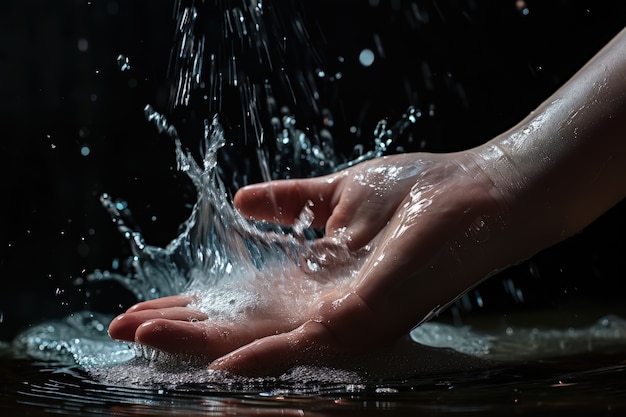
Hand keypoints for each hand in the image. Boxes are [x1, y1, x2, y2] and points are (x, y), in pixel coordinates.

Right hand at [109, 151, 505, 373]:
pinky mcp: (359, 317)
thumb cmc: (415, 193)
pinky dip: (258, 358)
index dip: (193, 300)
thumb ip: (290, 201)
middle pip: (238, 322)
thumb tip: (239, 199)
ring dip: (200, 340)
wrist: (475, 194)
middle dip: (181, 325)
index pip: (241, 296)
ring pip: (256, 338)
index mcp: (313, 278)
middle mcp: (319, 306)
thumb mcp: (338, 194)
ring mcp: (338, 317)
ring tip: (145, 337)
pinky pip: (302, 345)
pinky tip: (216, 368)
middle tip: (123, 328)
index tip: (146, 301)